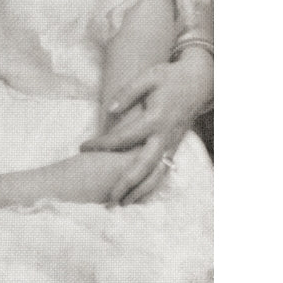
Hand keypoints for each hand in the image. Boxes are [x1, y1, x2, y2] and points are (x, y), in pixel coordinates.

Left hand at [82, 59, 199, 204]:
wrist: (199, 82)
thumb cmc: (169, 77)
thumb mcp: (148, 77)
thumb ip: (128, 93)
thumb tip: (110, 110)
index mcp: (156, 118)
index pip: (124, 137)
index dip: (103, 144)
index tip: (83, 148)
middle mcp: (165, 136)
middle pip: (143, 167)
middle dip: (125, 184)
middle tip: (107, 199)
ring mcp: (172, 145)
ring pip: (157, 175)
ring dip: (139, 192)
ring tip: (120, 205)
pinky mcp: (174, 148)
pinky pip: (163, 172)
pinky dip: (151, 186)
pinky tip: (138, 197)